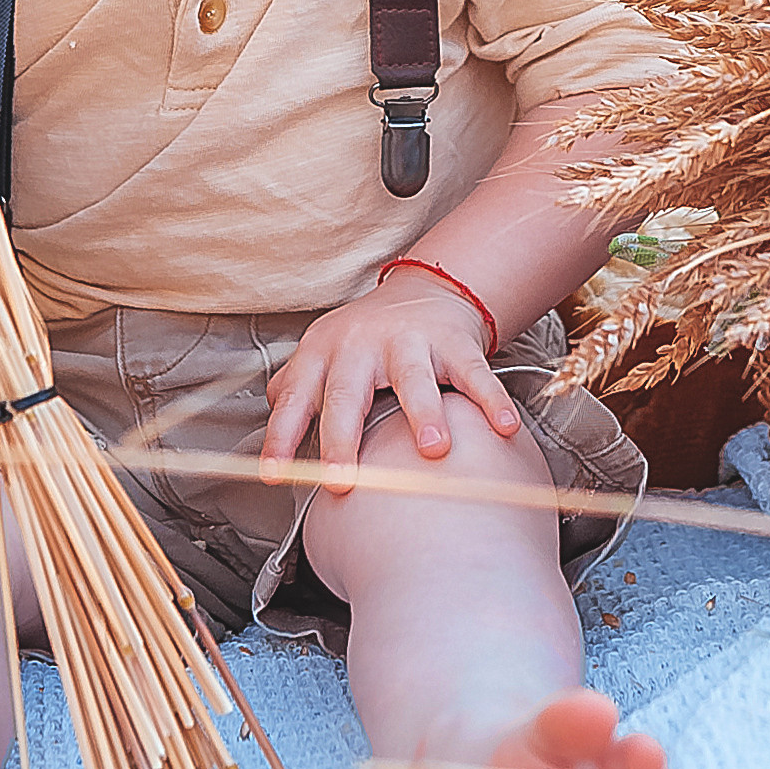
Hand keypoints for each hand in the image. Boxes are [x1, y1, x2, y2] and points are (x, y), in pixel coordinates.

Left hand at [261, 277, 520, 489]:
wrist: (424, 289)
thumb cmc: (366, 337)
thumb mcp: (322, 353)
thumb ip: (293, 389)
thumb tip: (267, 421)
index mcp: (323, 353)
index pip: (295, 400)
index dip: (281, 438)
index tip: (273, 475)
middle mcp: (361, 345)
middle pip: (348, 393)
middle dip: (343, 438)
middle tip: (342, 479)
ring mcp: (410, 342)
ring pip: (414, 378)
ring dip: (423, 413)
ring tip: (431, 449)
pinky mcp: (454, 342)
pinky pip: (474, 374)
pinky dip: (490, 401)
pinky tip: (502, 427)